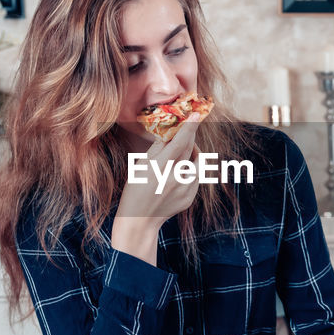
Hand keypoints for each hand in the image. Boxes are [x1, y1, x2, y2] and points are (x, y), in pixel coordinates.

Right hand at [111, 114, 202, 262]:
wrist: (140, 220)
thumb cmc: (136, 189)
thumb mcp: (141, 166)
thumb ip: (157, 149)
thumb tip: (170, 132)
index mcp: (160, 168)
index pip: (179, 143)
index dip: (189, 127)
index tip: (195, 115)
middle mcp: (175, 178)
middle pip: (190, 149)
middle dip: (191, 136)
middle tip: (188, 128)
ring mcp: (185, 189)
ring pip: (197, 163)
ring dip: (192, 154)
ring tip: (181, 155)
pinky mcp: (190, 197)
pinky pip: (196, 177)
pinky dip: (189, 171)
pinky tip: (177, 174)